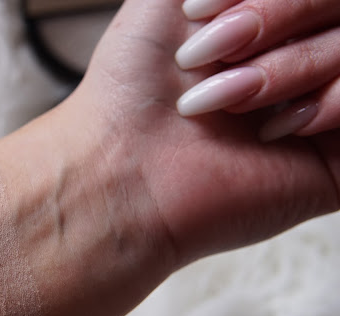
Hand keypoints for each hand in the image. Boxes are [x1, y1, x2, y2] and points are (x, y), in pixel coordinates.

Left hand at [64, 0, 339, 266]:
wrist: (122, 173)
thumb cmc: (131, 90)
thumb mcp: (160, 1)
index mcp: (262, 21)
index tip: (195, 14)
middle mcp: (294, 57)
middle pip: (333, 6)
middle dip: (273, 17)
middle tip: (204, 60)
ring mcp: (319, 104)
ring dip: (285, 69)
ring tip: (226, 106)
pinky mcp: (338, 155)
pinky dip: (329, 104)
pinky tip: (276, 131)